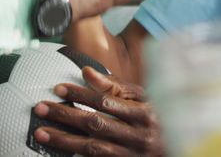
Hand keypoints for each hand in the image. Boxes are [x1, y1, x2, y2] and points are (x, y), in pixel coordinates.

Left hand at [33, 66, 164, 155]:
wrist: (180, 148)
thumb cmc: (160, 119)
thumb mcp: (146, 99)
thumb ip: (117, 87)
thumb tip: (87, 72)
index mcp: (145, 113)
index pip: (106, 102)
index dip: (81, 94)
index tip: (58, 89)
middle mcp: (138, 135)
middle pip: (95, 124)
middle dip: (65, 115)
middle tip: (40, 108)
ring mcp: (131, 155)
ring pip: (91, 147)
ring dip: (64, 139)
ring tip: (41, 132)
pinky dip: (77, 155)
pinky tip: (60, 150)